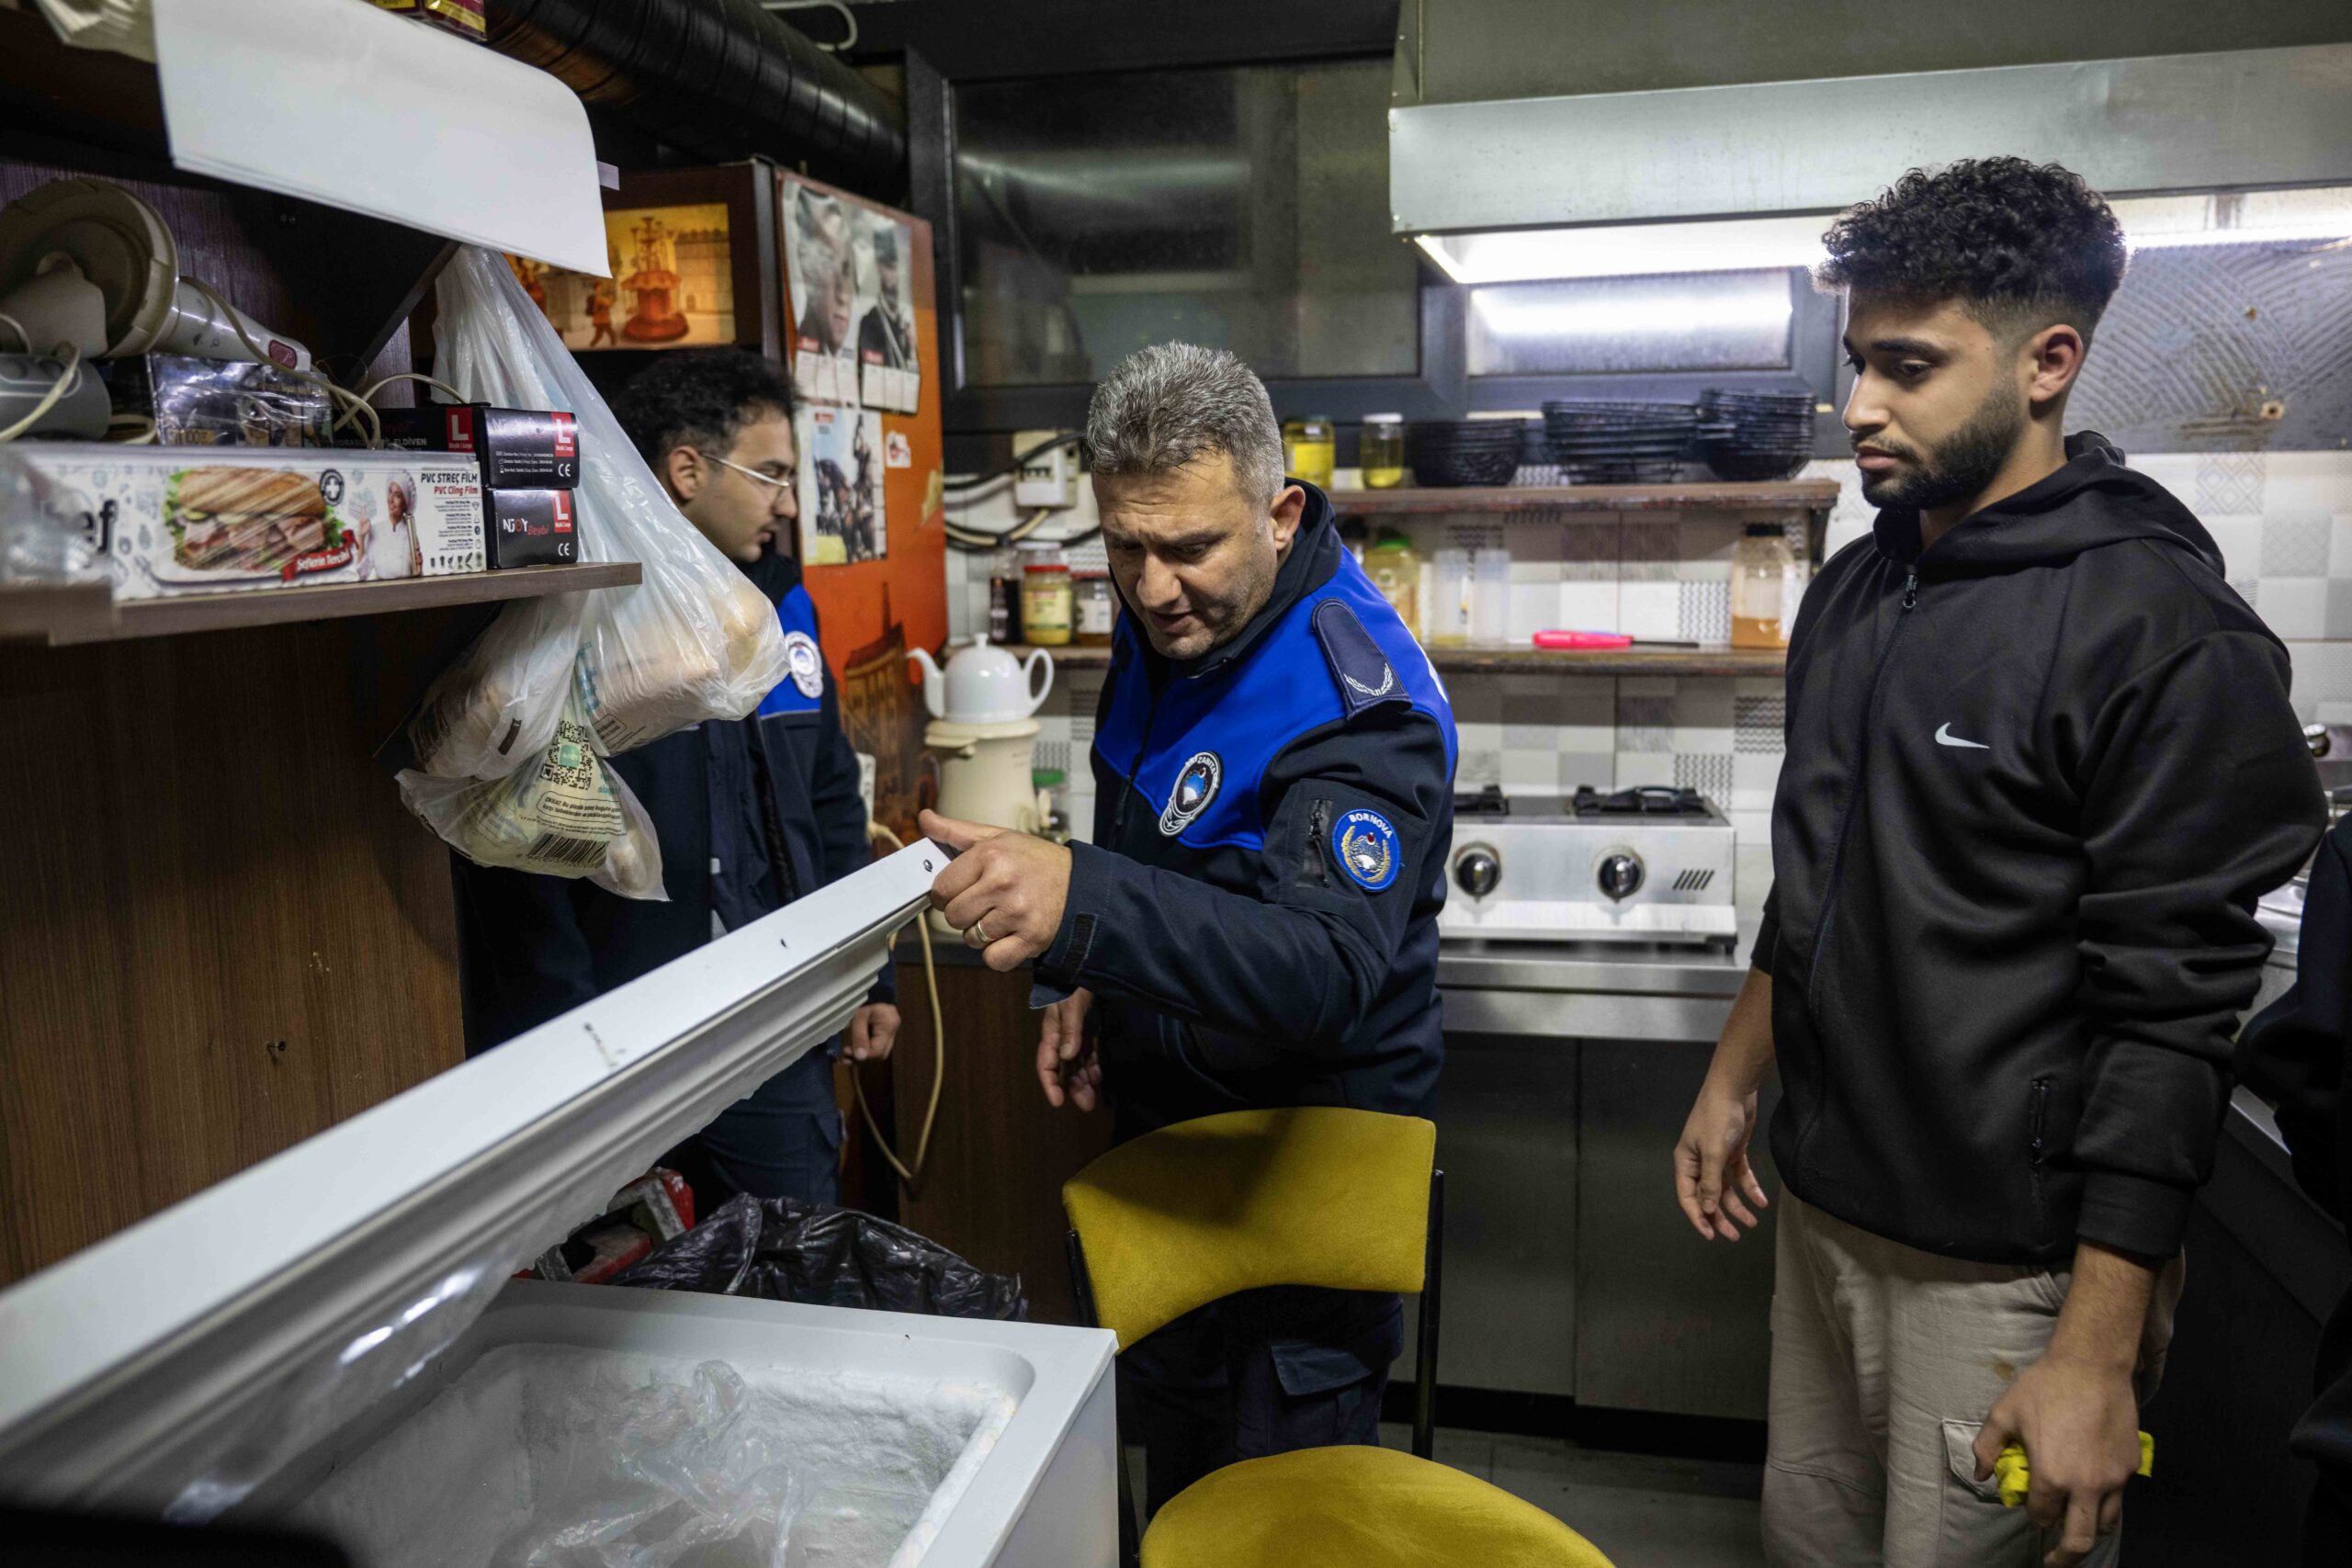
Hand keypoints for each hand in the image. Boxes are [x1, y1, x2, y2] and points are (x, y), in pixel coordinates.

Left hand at [846, 1003, 899, 1062]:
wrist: (872, 992)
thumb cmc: (865, 1000)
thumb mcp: (859, 1016)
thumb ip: (859, 1036)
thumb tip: (859, 1057)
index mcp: (889, 1025)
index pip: (878, 1050)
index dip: (863, 1056)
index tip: (847, 1053)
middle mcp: (893, 1033)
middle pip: (880, 1055)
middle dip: (862, 1059)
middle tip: (846, 1055)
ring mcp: (891, 1035)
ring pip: (878, 1054)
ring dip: (862, 1058)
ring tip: (847, 1056)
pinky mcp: (885, 1035)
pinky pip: (877, 1049)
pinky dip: (865, 1053)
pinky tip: (853, 1054)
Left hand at [921, 809, 1071, 971]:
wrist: (1081, 884)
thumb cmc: (1034, 861)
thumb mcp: (997, 838)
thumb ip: (957, 832)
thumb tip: (924, 818)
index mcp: (990, 855)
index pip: (940, 889)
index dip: (947, 893)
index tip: (963, 890)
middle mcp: (1003, 883)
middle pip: (952, 917)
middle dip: (964, 913)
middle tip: (986, 904)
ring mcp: (1017, 913)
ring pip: (971, 939)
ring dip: (981, 933)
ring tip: (1002, 917)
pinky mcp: (1031, 938)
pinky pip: (993, 959)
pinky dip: (998, 954)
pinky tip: (1010, 936)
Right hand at [1037, 987, 1100, 1110]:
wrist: (1087, 963)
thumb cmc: (1073, 983)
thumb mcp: (1071, 1004)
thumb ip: (1070, 1030)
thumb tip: (1067, 1056)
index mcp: (1052, 1032)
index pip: (1047, 1063)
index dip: (1050, 1083)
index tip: (1058, 1102)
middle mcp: (1063, 1037)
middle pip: (1064, 1068)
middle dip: (1072, 1087)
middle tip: (1087, 1105)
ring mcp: (1077, 1034)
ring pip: (1077, 1064)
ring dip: (1083, 1081)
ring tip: (1093, 1098)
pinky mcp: (1090, 1030)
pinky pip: (1089, 1054)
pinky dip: (1092, 1066)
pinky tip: (1098, 1077)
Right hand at [1674, 1077, 1768, 1240]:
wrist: (1734, 1089)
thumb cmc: (1717, 1118)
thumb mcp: (1713, 1152)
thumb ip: (1711, 1183)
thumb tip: (1708, 1210)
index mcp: (1686, 1163)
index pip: (1688, 1197)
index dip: (1698, 1218)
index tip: (1711, 1236)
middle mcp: (1699, 1163)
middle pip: (1708, 1197)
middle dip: (1720, 1217)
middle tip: (1734, 1236)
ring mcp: (1717, 1158)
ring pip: (1726, 1190)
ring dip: (1738, 1206)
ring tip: (1752, 1222)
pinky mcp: (1733, 1152)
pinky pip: (1740, 1176)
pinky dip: (1750, 1189)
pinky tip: (1761, 1201)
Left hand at [1972, 1352, 2142, 1565]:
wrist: (2093, 1365)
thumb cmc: (2044, 1387)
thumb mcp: (2004, 1413)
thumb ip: (1987, 1447)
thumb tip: (1982, 1476)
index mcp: (2052, 1477)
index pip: (2042, 1516)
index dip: (2034, 1516)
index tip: (2032, 1509)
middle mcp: (2086, 1486)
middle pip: (2080, 1541)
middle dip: (2066, 1557)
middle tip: (2055, 1562)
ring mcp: (2114, 1479)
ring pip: (2105, 1524)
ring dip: (2088, 1530)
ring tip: (2077, 1527)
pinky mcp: (2131, 1466)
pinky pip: (2120, 1497)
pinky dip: (2106, 1502)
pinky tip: (2094, 1489)